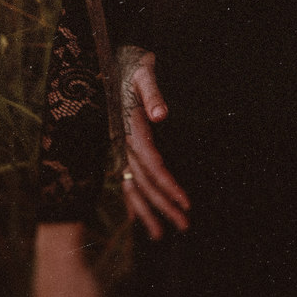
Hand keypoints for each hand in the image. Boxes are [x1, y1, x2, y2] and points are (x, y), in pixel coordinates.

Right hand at [118, 46, 189, 238]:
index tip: (186, 203)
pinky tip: (136, 219)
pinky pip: (122, 179)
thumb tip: (161, 115)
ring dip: (146, 211)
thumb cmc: (132, 66)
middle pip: (144, 182)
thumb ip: (153, 93)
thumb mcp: (144, 74)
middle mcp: (122, 143)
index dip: (168, 186)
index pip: (153, 165)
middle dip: (163, 206)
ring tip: (160, 235)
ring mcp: (117, 148)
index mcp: (130, 129)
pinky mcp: (117, 147)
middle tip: (184, 226)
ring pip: (131, 186)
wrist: (110, 61)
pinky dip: (129, 201)